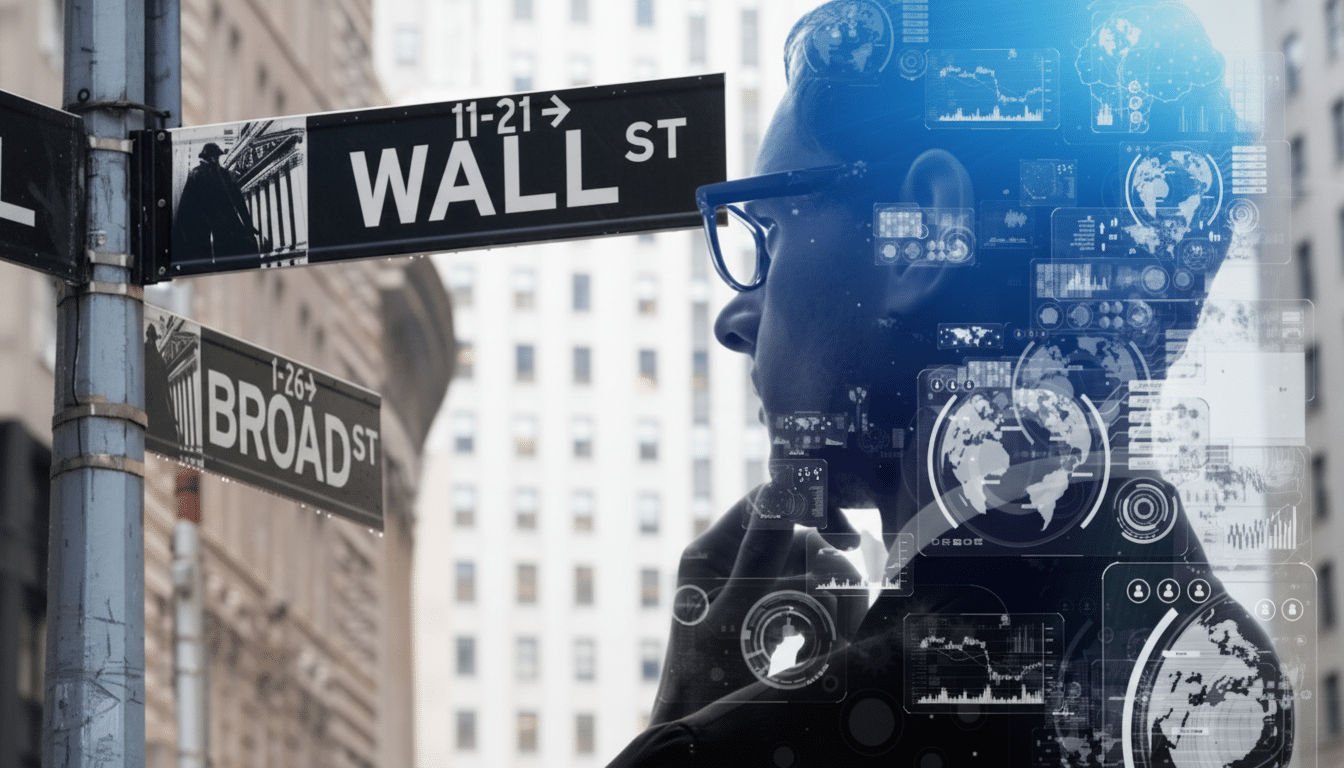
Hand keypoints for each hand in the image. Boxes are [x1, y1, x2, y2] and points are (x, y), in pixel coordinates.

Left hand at [649, 485, 866, 723]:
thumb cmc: (712, 682)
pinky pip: (810, 604)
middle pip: (797, 540)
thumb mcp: (739, 612)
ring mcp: (752, 596)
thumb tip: (783, 486)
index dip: (808, 506)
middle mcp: (730, 568)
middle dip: (825, 573)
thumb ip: (761, 550)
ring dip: (830, 603)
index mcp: (710, 554)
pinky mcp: (770, 623)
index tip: (848, 531)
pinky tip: (818, 651)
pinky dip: (823, 623)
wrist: (708, 743)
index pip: (765, 501)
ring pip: (811, 574)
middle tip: (837, 611)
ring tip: (831, 639)